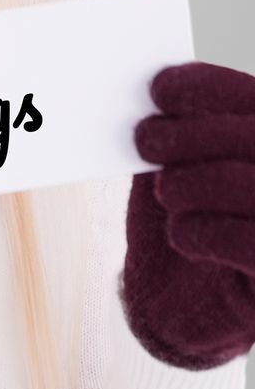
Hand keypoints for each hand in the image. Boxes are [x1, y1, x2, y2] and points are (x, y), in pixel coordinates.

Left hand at [120, 61, 254, 369]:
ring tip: (168, 193)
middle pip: (252, 137)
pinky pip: (245, 242)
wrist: (193, 301)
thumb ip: (183, 129)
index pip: (253, 96)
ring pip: (247, 184)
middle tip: (144, 138)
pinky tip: (181, 232)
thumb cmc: (192, 215)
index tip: (159, 88)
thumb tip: (156, 89)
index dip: (210, 87)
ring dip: (189, 184)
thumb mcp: (186, 164)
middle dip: (190, 133)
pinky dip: (197, 231)